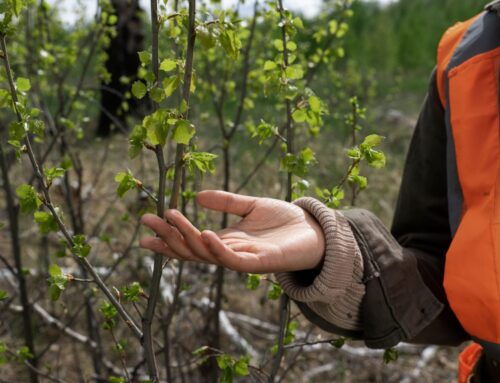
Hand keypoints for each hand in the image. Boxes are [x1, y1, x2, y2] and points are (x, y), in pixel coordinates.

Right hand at [140, 190, 324, 272]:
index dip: (168, 234)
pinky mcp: (260, 263)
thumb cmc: (285, 221)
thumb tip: (198, 196)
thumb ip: (227, 202)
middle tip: (147, 220)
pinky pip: (233, 260)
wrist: (315, 230)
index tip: (146, 223)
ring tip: (171, 219)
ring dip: (187, 238)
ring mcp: (243, 259)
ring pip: (207, 254)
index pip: (190, 240)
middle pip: (191, 249)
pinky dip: (217, 249)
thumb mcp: (251, 205)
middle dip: (168, 237)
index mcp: (226, 240)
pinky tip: (204, 233)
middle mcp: (230, 252)